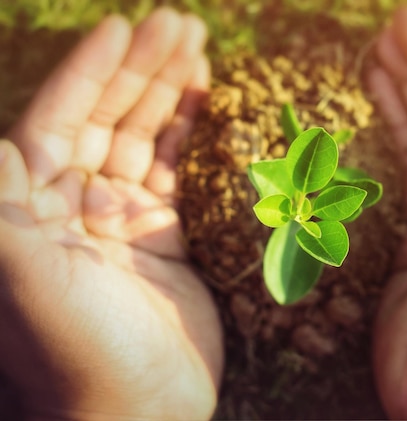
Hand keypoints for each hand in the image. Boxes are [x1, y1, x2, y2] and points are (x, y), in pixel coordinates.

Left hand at [0, 8, 221, 419]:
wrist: (138, 410)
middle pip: (112, 117)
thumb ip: (4, 208)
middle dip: (143, 68)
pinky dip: (194, 138)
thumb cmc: (77, 350)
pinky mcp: (170, 238)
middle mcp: (79, 204)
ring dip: (171, 92)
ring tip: (199, 47)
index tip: (124, 26)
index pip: (62, 117)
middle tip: (181, 22)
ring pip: (150, 140)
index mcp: (37, 204)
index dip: (92, 70)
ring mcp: (127, 219)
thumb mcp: (26, 277)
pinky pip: (181, 175)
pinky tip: (208, 105)